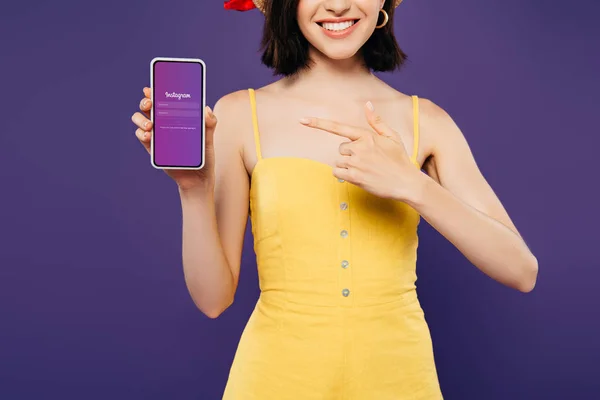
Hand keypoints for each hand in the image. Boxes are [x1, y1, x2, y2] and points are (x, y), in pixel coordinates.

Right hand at [131, 87, 217, 191]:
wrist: (198, 178)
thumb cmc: (203, 156)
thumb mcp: (209, 139)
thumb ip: (210, 124)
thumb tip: (206, 110)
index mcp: (176, 117)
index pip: (164, 101)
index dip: (155, 92)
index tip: (151, 88)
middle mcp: (164, 124)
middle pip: (149, 107)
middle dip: (145, 102)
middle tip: (149, 103)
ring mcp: (157, 136)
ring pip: (140, 120)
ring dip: (141, 119)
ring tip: (150, 125)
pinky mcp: (153, 149)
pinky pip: (142, 137)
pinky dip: (142, 134)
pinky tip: (149, 136)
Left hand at [300, 101, 423, 201]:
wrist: (407, 182)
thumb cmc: (400, 159)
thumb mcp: (392, 137)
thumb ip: (377, 122)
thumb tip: (367, 104)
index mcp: (367, 136)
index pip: (338, 127)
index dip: (318, 123)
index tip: (302, 120)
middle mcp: (360, 147)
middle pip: (341, 148)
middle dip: (350, 155)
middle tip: (367, 161)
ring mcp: (357, 162)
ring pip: (339, 161)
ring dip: (348, 166)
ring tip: (366, 170)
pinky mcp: (355, 176)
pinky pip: (337, 172)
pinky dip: (344, 175)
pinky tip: (360, 176)